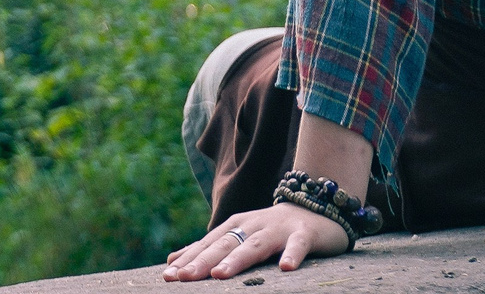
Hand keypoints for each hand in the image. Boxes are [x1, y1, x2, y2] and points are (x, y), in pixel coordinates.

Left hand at [161, 200, 347, 281]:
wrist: (316, 207)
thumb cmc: (272, 230)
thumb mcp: (239, 235)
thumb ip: (208, 248)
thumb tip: (172, 260)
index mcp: (236, 227)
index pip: (208, 244)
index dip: (189, 259)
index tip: (169, 275)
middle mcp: (253, 225)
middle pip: (226, 244)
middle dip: (204, 261)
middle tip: (184, 277)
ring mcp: (278, 229)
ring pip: (256, 245)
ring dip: (238, 259)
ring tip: (220, 275)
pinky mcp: (304, 234)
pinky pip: (298, 245)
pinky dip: (292, 255)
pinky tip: (286, 268)